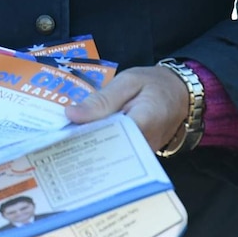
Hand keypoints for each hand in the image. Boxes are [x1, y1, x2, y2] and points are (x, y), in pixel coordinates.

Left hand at [64, 64, 187, 152]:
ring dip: (90, 147)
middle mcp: (144, 146)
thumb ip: (102, 99)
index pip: (109, 138)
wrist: (180, 93)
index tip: (62, 136)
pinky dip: (101, 145)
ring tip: (66, 140)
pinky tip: (84, 138)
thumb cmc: (154, 84)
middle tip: (58, 140)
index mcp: (143, 122)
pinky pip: (116, 152)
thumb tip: (71, 114)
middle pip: (107, 152)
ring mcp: (142, 154)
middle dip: (82, 146)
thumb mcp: (128, 81)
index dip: (84, 138)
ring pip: (110, 155)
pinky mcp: (139, 155)